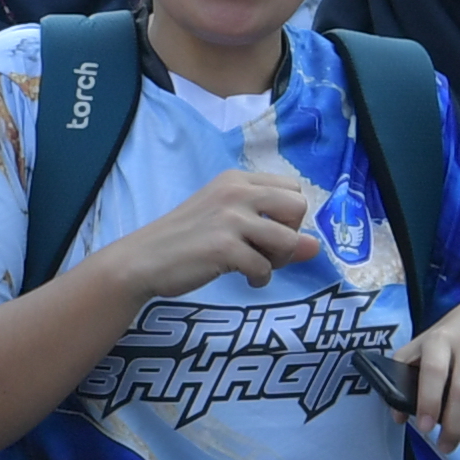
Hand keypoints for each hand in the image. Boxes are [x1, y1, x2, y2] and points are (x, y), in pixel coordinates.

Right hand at [102, 161, 325, 299]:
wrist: (143, 260)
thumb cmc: (185, 241)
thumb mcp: (228, 223)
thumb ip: (272, 229)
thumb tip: (316, 247)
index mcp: (236, 180)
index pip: (292, 189)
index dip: (289, 216)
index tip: (268, 233)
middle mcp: (235, 192)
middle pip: (297, 207)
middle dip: (290, 234)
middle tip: (267, 250)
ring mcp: (230, 219)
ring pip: (287, 240)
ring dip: (277, 261)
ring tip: (256, 266)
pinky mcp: (224, 248)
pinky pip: (265, 267)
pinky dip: (259, 279)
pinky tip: (244, 279)